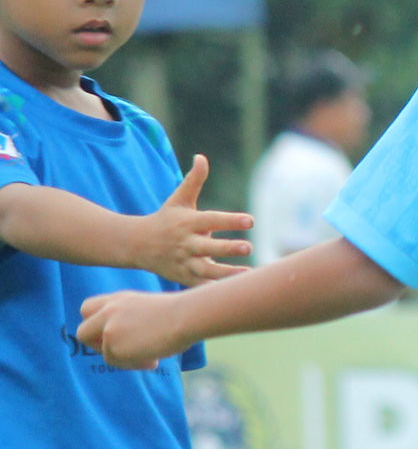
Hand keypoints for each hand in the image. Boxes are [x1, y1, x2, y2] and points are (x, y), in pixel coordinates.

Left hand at [78, 289, 192, 369]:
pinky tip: (154, 360)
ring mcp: (109, 328)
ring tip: (151, 358)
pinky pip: (116, 362)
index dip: (95, 324)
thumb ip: (131, 319)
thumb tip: (130, 341)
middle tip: (120, 351)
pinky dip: (134, 364)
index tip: (113, 333)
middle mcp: (108, 311)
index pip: (87, 309)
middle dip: (96, 345)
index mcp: (118, 299)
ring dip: (124, 359)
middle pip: (83, 332)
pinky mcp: (113, 346)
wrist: (187, 316)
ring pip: (104, 352)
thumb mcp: (150, 309)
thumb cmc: (182, 313)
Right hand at [135, 155, 252, 284]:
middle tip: (249, 247)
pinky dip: (214, 289)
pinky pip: (200, 285)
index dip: (231, 220)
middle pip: (208, 246)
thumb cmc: (165, 219)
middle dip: (227, 247)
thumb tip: (201, 157)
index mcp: (188, 223)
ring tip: (248, 273)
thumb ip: (193, 180)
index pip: (212, 220)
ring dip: (226, 272)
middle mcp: (186, 243)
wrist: (135, 245)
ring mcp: (183, 262)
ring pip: (205, 269)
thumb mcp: (178, 200)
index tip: (252, 220)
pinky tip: (235, 292)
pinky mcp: (183, 277)